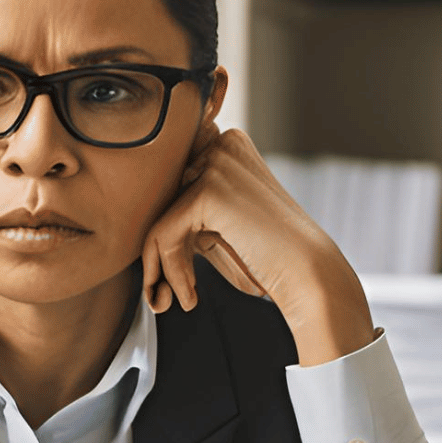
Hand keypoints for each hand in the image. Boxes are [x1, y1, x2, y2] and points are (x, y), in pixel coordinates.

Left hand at [141, 121, 377, 365]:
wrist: (309, 275)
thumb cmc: (268, 257)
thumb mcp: (220, 223)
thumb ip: (185, 210)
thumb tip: (133, 216)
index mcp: (229, 145)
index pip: (173, 182)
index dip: (170, 230)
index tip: (176, 274)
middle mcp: (223, 143)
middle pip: (161, 197)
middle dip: (162, 249)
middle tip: (171, 292)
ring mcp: (216, 163)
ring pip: (158, 215)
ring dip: (163, 265)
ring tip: (180, 299)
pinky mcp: (208, 191)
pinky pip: (162, 233)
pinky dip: (170, 271)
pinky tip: (190, 297)